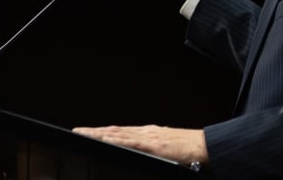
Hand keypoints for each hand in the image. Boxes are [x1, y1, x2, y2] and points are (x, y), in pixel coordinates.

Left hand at [72, 124, 207, 166]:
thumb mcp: (165, 148)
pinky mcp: (155, 145)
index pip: (119, 131)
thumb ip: (151, 149)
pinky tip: (106, 139)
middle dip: (94, 131)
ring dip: (100, 133)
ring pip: (119, 133)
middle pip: (114, 130)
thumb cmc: (189, 148)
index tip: (87, 132)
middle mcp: (145, 132)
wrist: (206, 145)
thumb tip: (140, 152)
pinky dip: (117, 140)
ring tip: (84, 133)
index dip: (101, 131)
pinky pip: (132, 142)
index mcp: (147, 133)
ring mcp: (149, 137)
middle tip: (77, 130)